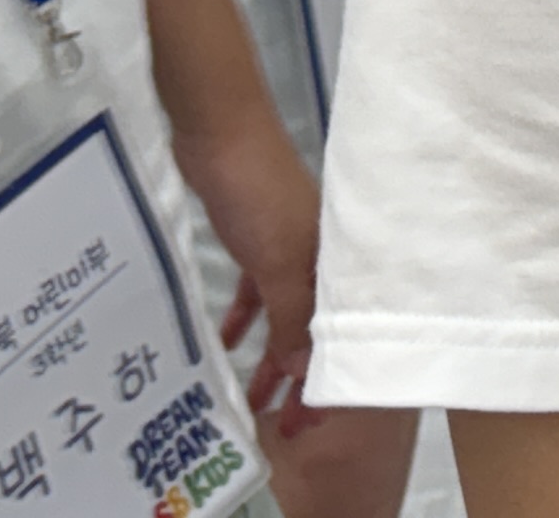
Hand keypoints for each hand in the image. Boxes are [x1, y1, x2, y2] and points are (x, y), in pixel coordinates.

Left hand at [174, 103, 322, 431]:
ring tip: (253, 397)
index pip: (338, 333)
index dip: (326, 380)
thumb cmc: (258, 192)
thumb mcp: (278, 261)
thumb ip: (292, 316)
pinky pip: (258, 291)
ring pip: (285, 315)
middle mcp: (321, 257)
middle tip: (282, 423)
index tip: (310, 421)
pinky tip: (230, 341)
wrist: (220, 135)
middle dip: (298, 377)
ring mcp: (290, 246)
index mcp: (336, 262)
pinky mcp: (259, 239)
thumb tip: (307, 373)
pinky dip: (247, 318)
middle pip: (313, 329)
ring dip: (270, 355)